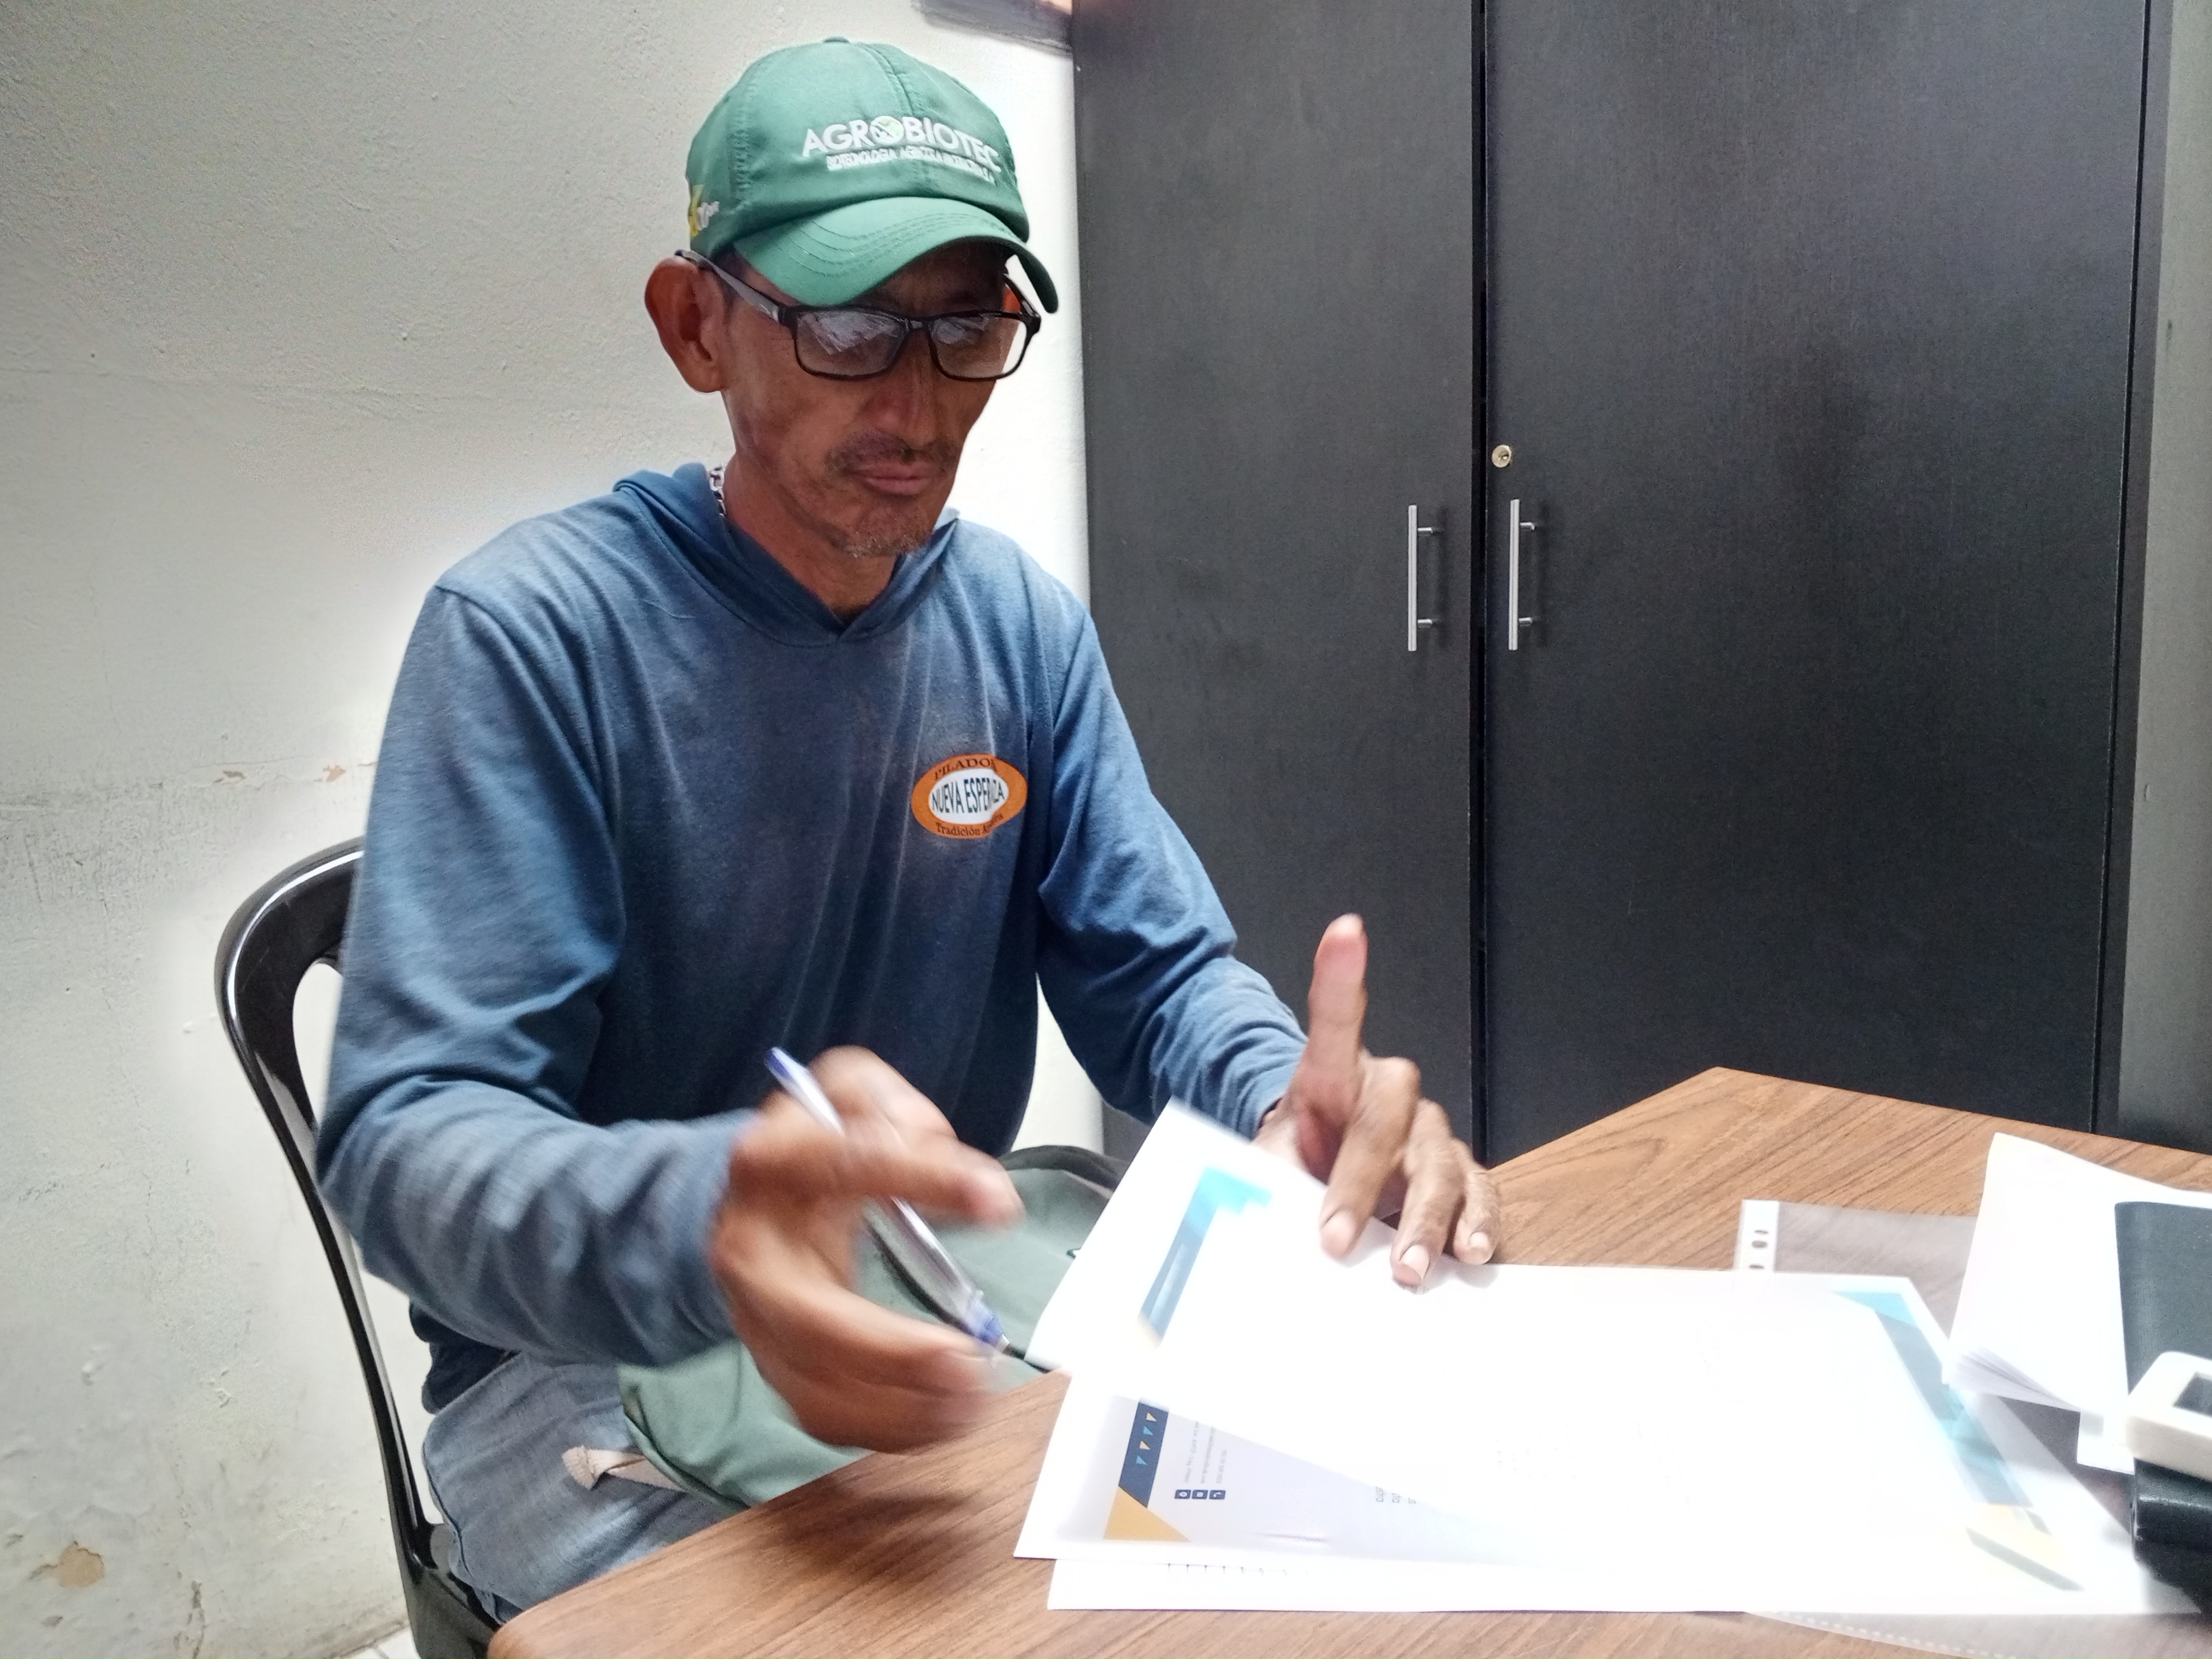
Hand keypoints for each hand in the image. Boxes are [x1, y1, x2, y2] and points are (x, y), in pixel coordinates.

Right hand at [708, 1047, 1022, 1451]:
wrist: (748, 1198)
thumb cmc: (817, 1142)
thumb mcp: (855, 1093)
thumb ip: (905, 1116)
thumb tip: (972, 1187)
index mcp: (775, 1161)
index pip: (849, 1165)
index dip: (925, 1179)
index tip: (997, 1203)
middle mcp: (752, 1249)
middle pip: (811, 1319)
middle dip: (892, 1352)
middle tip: (968, 1361)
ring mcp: (755, 1318)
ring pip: (816, 1387)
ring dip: (900, 1409)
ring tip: (972, 1399)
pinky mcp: (773, 1365)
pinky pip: (824, 1416)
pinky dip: (887, 1430)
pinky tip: (942, 1419)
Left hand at [1253, 915, 1500, 1286]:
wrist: (1326, 1185)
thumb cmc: (1300, 1162)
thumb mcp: (1270, 1161)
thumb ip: (1264, 1174)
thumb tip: (1243, 1213)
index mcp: (1333, 1077)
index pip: (1336, 1023)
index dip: (1341, 976)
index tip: (1345, 931)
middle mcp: (1390, 1096)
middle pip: (1387, 1121)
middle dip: (1358, 1184)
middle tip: (1333, 1240)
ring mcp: (1431, 1135)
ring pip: (1438, 1167)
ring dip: (1421, 1222)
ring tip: (1404, 1268)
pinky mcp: (1461, 1175)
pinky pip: (1479, 1195)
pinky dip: (1475, 1225)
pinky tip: (1468, 1252)